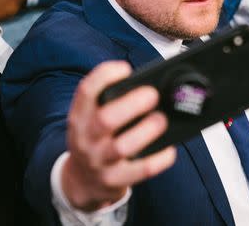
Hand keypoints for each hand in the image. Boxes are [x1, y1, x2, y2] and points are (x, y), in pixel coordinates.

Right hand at [61, 61, 176, 210]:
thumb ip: (108, 101)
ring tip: (160, 120)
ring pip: (122, 147)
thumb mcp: (89, 118)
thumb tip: (146, 84)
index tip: (125, 69)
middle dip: (133, 104)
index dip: (105, 75)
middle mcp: (86, 138)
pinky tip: (169, 149)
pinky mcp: (115, 180)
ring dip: (147, 130)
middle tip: (152, 95)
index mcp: (79, 117)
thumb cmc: (94, 139)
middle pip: (106, 119)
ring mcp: (99, 161)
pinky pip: (141, 170)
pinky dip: (159, 158)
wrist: (82, 180)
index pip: (86, 91)